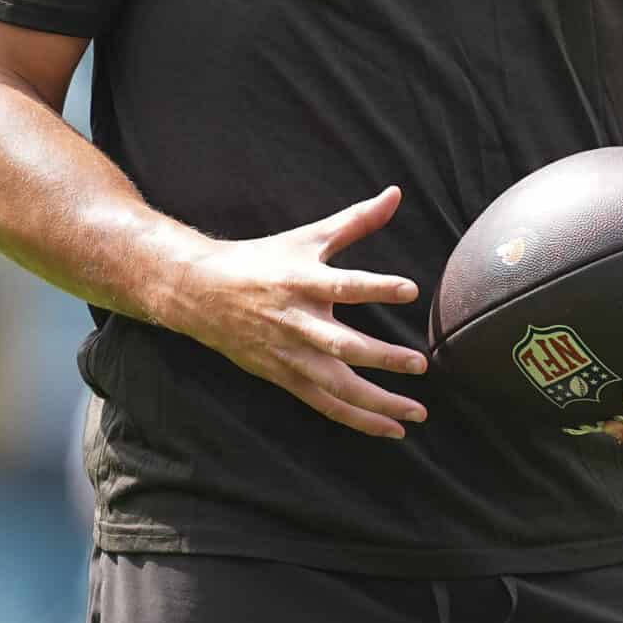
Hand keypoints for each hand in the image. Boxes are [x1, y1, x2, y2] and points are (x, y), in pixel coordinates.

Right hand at [172, 185, 428, 439]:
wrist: (203, 294)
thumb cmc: (263, 261)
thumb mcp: (309, 238)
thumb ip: (356, 221)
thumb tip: (396, 194)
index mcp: (303, 282)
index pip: (345, 285)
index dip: (376, 287)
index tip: (410, 289)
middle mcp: (297, 322)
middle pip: (343, 346)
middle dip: (383, 357)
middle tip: (420, 364)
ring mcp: (290, 355)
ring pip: (337, 387)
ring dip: (377, 404)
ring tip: (416, 413)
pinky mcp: (285, 377)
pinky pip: (326, 404)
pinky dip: (358, 419)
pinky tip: (390, 428)